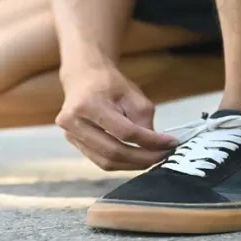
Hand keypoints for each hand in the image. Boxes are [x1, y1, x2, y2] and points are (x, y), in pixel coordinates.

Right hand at [57, 63, 178, 170]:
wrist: (83, 76)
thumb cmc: (109, 83)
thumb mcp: (133, 94)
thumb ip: (144, 120)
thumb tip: (154, 147)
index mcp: (89, 104)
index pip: (124, 132)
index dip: (150, 141)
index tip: (170, 144)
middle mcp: (74, 122)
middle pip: (113, 151)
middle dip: (142, 158)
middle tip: (162, 156)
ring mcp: (70, 135)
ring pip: (105, 161)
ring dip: (132, 164)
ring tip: (150, 159)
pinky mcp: (73, 143)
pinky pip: (99, 160)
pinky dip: (120, 163)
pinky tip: (135, 159)